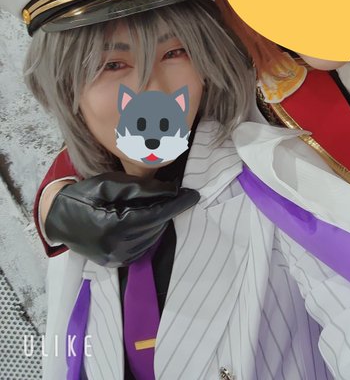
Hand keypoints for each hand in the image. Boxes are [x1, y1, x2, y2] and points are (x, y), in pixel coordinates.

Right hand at [44, 171, 198, 266]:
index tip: (194, 195)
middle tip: (174, 193)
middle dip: (167, 209)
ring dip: (159, 220)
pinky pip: (143, 247)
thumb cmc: (83, 196)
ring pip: (152, 237)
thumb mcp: (110, 184)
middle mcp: (115, 248)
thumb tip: (172, 190)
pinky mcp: (116, 263)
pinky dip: (149, 231)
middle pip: (155, 226)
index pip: (155, 215)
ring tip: (155, 203)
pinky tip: (145, 218)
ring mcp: (116, 259)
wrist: (58, 218)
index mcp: (112, 227)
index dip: (176, 204)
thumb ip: (141, 188)